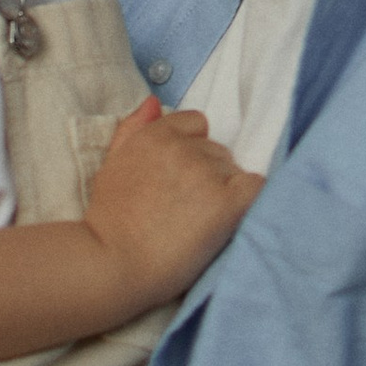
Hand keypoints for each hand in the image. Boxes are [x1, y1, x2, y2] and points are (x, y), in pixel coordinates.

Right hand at [84, 95, 259, 303]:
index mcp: (156, 135)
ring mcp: (206, 174)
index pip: (197, 124)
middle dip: (209, 174)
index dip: (193, 150)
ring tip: (198, 223)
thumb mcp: (112, 164)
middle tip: (187, 209)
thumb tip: (154, 101)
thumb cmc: (108, 221)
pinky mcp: (225, 203)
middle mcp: (183, 148)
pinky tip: (230, 219)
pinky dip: (250, 201)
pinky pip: (257, 187)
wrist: (111, 264)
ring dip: (225, 192)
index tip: (180, 180)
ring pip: (234, 171)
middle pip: (217, 150)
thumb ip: (133, 129)